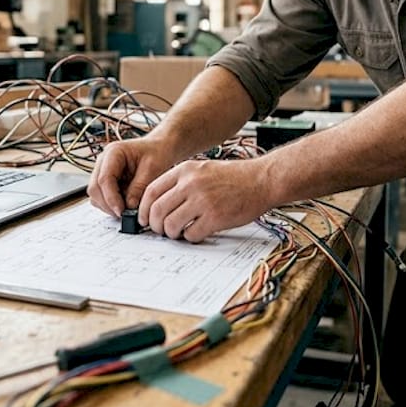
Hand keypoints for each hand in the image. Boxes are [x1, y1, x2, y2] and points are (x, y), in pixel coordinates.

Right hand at [86, 137, 177, 217]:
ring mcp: (103, 171)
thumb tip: (129, 207)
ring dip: (108, 206)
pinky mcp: (106, 181)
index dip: (111, 198)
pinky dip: (111, 204)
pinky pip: (101, 197)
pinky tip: (125, 204)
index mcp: (113, 152)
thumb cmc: (157, 153)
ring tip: (127, 209)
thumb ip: (139, 187)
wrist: (159, 148)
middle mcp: (104, 161)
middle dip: (108, 204)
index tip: (121, 211)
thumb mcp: (152, 169)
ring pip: (95, 194)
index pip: (104, 178)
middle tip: (125, 214)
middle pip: (94, 188)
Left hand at [139, 158, 272, 242]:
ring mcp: (203, 201)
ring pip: (171, 224)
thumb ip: (181, 183)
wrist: (262, 180)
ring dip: (172, 233)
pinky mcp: (215, 217)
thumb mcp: (203, 169)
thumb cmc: (235, 177)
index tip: (144, 219)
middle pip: (157, 210)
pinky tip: (197, 232)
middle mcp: (191, 184)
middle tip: (161, 230)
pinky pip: (191, 234)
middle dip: (155, 225)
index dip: (143, 209)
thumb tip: (159, 204)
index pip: (151, 192)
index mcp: (185, 170)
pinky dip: (191, 237)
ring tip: (180, 232)